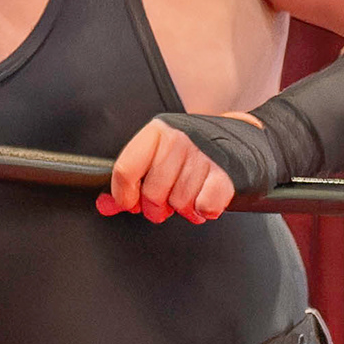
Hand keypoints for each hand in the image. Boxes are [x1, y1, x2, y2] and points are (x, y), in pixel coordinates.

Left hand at [101, 115, 243, 224]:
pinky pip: (205, 205)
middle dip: (158, 208)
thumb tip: (105, 205)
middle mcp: (180, 139)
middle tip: (167, 202)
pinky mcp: (227, 173)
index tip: (131, 203)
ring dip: (185, 209)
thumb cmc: (191, 151)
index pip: (126, 169)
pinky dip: (204, 210)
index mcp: (157, 132)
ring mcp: (204, 155)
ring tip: (190, 196)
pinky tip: (205, 199)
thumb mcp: (157, 156)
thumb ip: (130, 181)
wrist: (239, 140)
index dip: (124, 196)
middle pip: (152, 193)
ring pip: (179, 203)